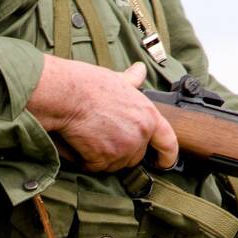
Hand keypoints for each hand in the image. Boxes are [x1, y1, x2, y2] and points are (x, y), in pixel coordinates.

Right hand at [27, 56, 178, 171]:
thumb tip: (139, 70)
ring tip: (90, 136)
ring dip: (102, 157)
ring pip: (115, 164)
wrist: (69, 95)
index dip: (167, 156)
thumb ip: (132, 81)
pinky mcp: (103, 160)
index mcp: (149, 116)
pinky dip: (86, 159)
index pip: (168, 142)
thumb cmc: (91, 84)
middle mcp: (140, 135)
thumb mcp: (119, 80)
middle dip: (121, 151)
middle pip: (135, 156)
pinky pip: (95, 167)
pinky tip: (80, 142)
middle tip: (103, 135)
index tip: (163, 163)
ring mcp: (122, 150)